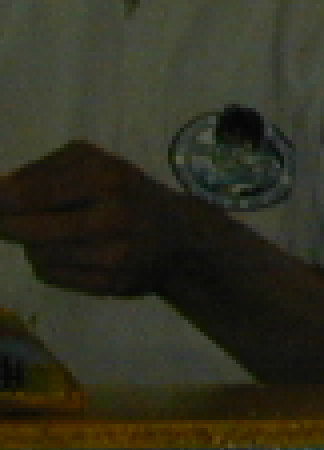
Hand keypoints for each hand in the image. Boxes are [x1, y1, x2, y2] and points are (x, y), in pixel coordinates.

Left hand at [0, 141, 199, 296]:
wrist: (179, 237)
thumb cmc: (125, 193)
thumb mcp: (94, 165)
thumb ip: (43, 174)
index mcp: (106, 176)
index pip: (28, 194)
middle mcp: (113, 215)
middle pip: (28, 229)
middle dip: (8, 225)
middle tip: (4, 221)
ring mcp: (115, 254)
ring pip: (37, 255)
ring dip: (33, 245)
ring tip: (54, 234)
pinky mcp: (112, 283)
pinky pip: (53, 276)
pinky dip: (50, 265)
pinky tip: (71, 254)